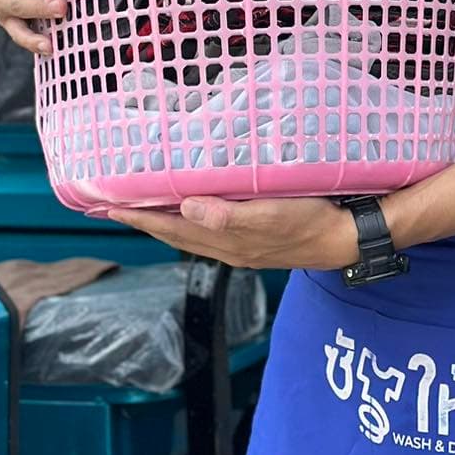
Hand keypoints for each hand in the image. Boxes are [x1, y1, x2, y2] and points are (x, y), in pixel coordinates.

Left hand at [106, 196, 357, 271]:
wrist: (344, 238)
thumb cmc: (310, 222)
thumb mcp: (271, 214)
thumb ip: (228, 216)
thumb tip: (186, 209)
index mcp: (226, 241)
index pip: (172, 229)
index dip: (141, 218)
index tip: (110, 207)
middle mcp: (227, 247)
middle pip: (175, 234)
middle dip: (144, 221)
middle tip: (114, 208)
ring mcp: (241, 246)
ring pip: (190, 235)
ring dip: (164, 223)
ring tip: (143, 210)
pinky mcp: (254, 240)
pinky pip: (208, 231)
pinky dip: (189, 221)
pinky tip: (191, 211)